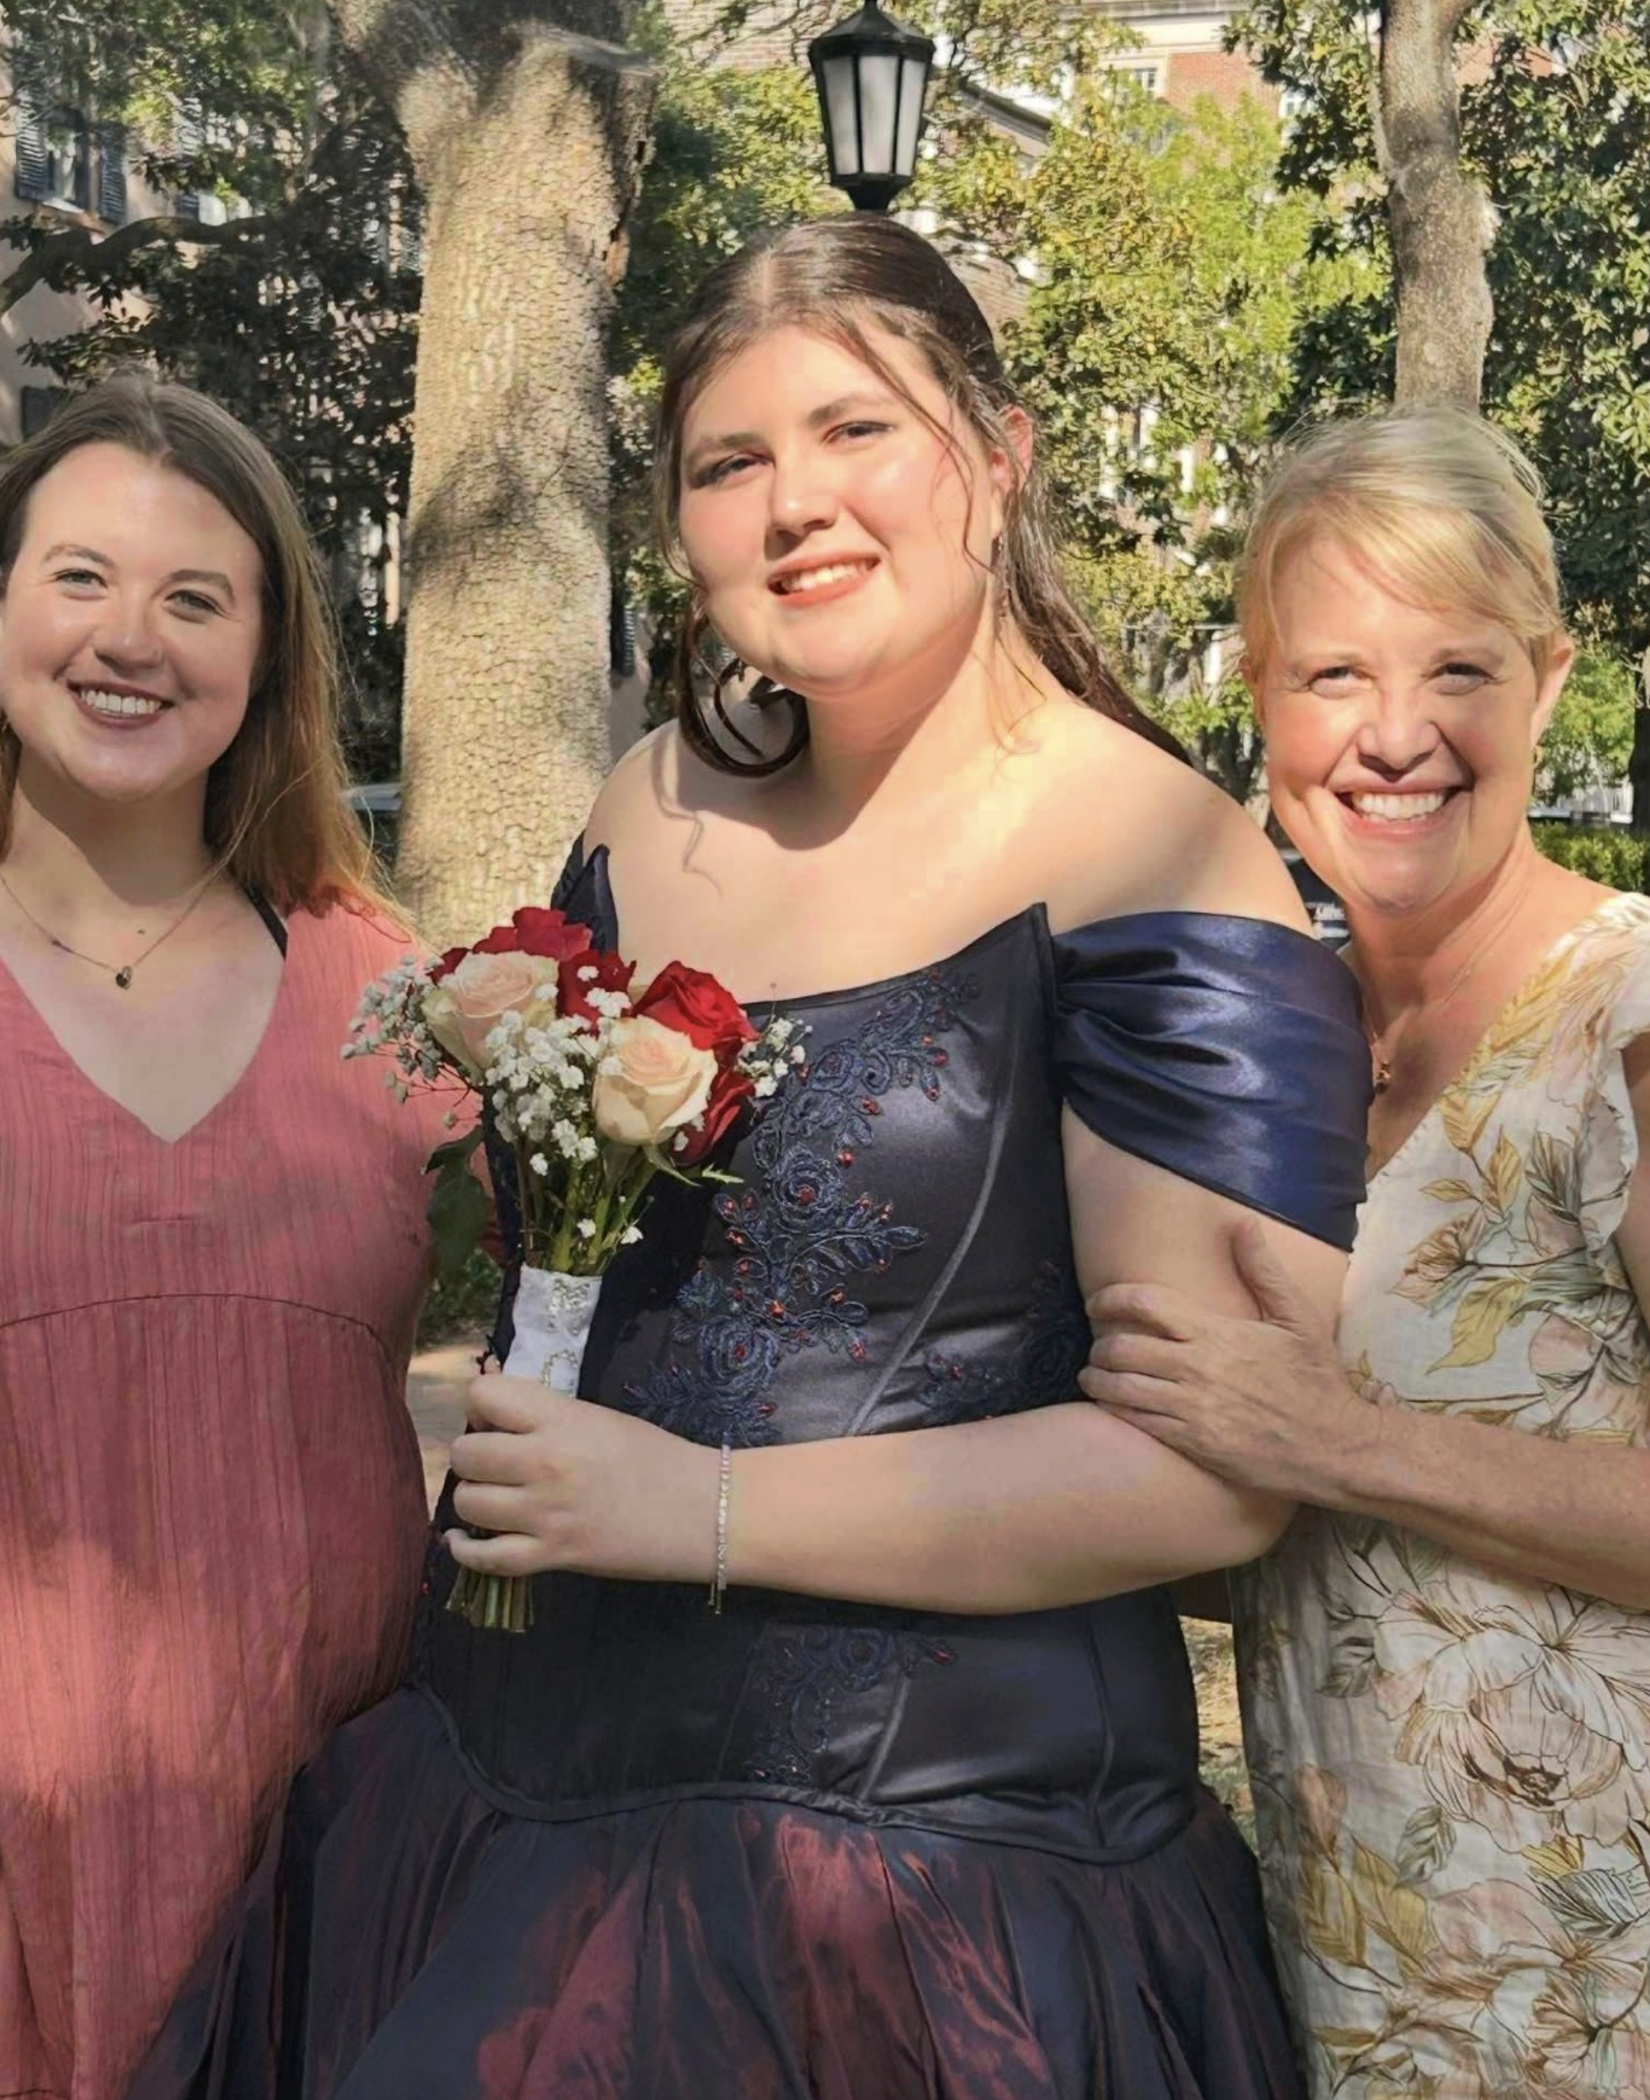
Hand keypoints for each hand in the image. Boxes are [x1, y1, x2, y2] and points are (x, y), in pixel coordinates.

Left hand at [446, 1373, 719, 1582]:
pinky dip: (465, 1550)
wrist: (702, 1510)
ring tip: (493, 1499)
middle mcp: (545, 1462)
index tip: (496, 1420)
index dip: (481, 1406)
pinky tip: (461, 1540)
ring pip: (467, 1503)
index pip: (484, 1397)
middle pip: (465, 1453)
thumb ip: (547, 1415)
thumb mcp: (600, 1418)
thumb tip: (491, 1406)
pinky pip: (485, 1558)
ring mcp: (546, 1513)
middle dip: (473, 1455)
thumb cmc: (658, 1457)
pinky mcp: (554, 1556)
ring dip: (474, 1500)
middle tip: (496, 1464)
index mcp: (561, 1419)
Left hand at [1079, 1217, 1373, 1500]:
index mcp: (1218, 1332)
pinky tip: (1109, 1405)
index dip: (1111, 1298)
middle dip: (1101, 1343)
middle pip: (1123, 1346)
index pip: (1147, 1303)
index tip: (1097, 1302)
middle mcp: (1198, 1368)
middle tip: (1098, 1343)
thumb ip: (1263, 1271)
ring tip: (1092, 1375)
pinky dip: (1113, 1410)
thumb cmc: (1315, 1381)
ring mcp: (1192, 1408)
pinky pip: (1136, 1422)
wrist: (1334, 1449)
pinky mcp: (1191, 1443)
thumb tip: (1242, 1223)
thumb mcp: (1298, 1319)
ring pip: (1121, 1388)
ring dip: (1097, 1378)